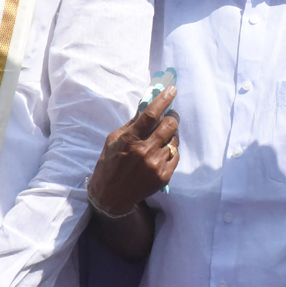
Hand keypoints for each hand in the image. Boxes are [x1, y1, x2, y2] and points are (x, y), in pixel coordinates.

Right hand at [86, 85, 178, 217]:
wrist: (111, 196)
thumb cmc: (110, 164)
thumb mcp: (113, 139)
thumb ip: (131, 124)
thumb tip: (146, 106)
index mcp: (130, 139)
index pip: (151, 114)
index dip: (163, 99)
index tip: (172, 90)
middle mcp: (145, 151)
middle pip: (169, 125)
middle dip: (172, 116)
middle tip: (170, 115)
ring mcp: (155, 164)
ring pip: (174, 140)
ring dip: (171, 134)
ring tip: (163, 136)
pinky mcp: (164, 176)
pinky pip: (175, 155)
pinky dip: (171, 150)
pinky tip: (163, 151)